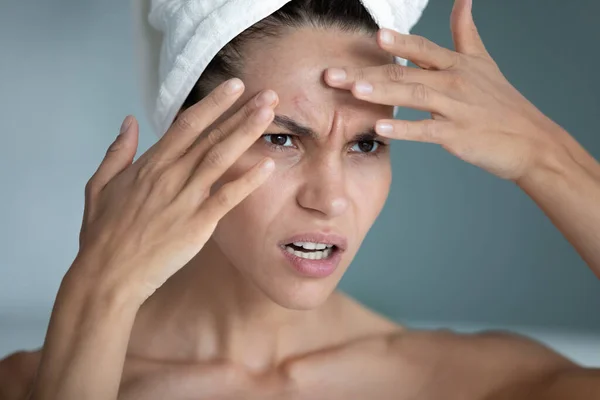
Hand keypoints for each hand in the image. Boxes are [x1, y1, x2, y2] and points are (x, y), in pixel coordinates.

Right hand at [74, 79, 278, 304]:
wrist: (108, 275)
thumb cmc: (103, 235)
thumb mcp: (99, 186)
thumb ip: (117, 151)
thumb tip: (129, 121)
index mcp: (150, 165)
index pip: (187, 124)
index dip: (213, 103)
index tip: (234, 87)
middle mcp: (170, 176)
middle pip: (210, 135)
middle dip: (240, 112)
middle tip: (268, 94)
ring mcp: (185, 199)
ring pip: (220, 158)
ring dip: (246, 133)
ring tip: (269, 114)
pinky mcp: (197, 224)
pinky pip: (226, 197)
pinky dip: (247, 181)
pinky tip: (267, 165)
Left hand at [324, 0, 595, 182]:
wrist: (530, 139)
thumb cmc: (501, 102)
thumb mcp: (484, 61)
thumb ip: (465, 31)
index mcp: (456, 64)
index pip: (421, 48)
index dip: (398, 42)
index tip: (372, 35)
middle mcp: (454, 81)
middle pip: (405, 73)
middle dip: (366, 72)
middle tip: (332, 74)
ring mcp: (455, 108)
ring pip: (413, 96)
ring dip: (382, 92)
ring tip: (353, 90)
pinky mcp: (457, 135)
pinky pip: (425, 130)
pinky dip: (403, 129)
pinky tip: (379, 128)